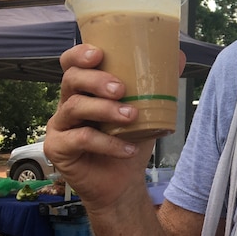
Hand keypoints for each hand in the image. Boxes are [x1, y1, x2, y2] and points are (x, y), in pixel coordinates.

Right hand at [44, 44, 158, 209]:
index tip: (99, 54)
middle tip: (122, 89)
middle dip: (96, 80)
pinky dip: (108, 143)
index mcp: (85, 89)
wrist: (124, 182)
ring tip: (132, 117)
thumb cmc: (132, 139)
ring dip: (105, 110)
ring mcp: (60, 126)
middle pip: (71, 80)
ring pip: (74, 107)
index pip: (72, 63)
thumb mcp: (148, 109)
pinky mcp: (57, 149)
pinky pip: (79, 139)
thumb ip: (159, 83)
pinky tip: (128, 148)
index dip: (79, 54)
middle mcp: (68, 103)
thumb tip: (179, 56)